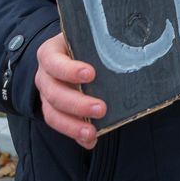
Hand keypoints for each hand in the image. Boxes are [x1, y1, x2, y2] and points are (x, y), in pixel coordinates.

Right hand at [34, 33, 105, 149]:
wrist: (72, 53)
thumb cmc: (84, 45)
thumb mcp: (88, 39)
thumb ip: (101, 43)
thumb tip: (134, 49)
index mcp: (50, 53)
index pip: (53, 61)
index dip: (69, 70)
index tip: (91, 74)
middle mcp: (45, 76)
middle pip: (54, 93)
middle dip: (77, 103)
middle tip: (101, 108)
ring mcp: (47, 95)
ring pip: (53, 114)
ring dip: (73, 125)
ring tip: (92, 133)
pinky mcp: (54, 111)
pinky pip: (62, 126)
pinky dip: (76, 135)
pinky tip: (91, 141)